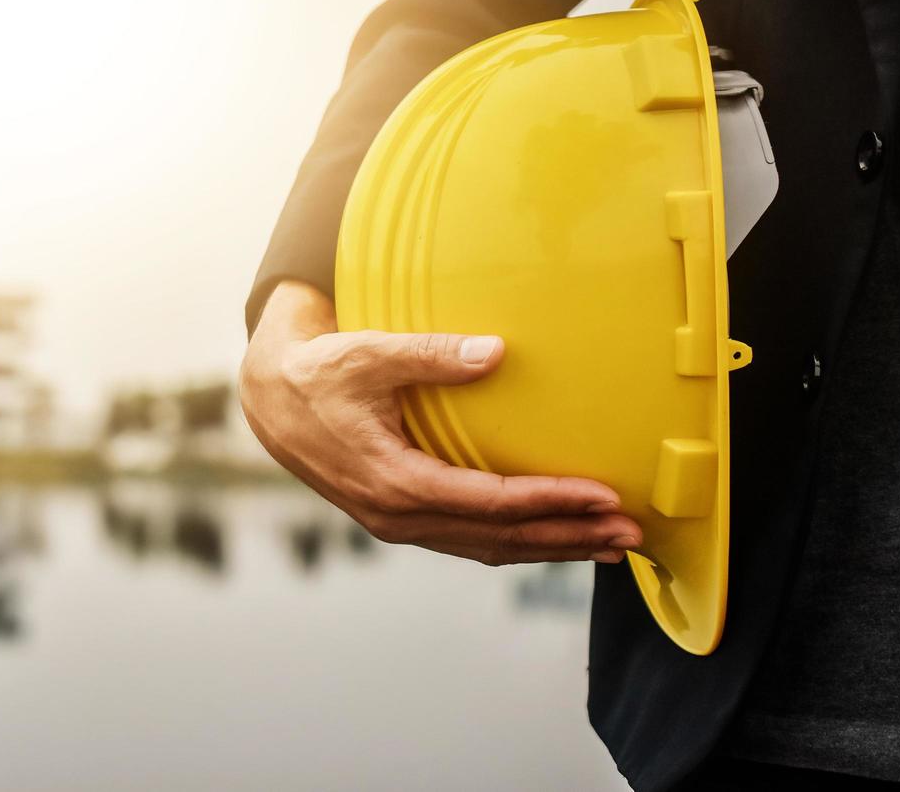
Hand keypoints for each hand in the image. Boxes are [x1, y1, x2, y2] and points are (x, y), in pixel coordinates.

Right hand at [239, 280, 642, 564]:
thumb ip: (431, 352)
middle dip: (568, 536)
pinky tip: (554, 535)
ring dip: (551, 546)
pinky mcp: (403, 517)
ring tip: (608, 545)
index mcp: (394, 481)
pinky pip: (470, 540)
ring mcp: (399, 523)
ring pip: (488, 547)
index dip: (550, 502)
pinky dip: (517, 540)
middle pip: (499, 538)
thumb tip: (495, 351)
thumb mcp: (369, 353)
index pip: (489, 503)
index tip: (603, 497)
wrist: (271, 399)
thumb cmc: (320, 372)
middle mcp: (398, 515)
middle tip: (629, 534)